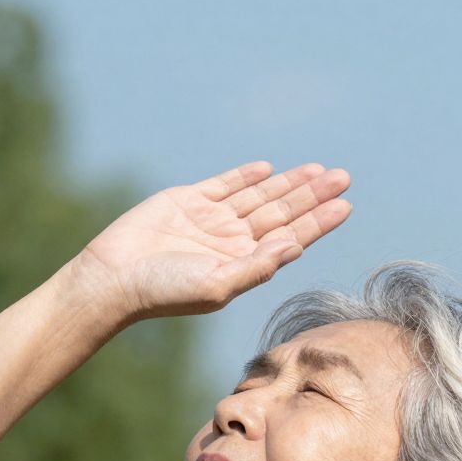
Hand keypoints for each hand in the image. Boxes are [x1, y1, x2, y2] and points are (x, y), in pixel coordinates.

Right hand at [77, 161, 352, 321]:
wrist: (115, 277)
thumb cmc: (165, 291)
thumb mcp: (218, 285)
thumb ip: (257, 265)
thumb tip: (296, 245)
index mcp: (244, 263)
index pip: (291, 237)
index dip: (318, 221)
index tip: (345, 205)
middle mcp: (233, 240)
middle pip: (282, 212)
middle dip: (312, 195)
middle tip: (344, 177)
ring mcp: (211, 220)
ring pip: (259, 196)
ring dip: (289, 183)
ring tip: (319, 170)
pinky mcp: (187, 201)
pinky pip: (224, 185)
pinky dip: (245, 176)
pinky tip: (268, 169)